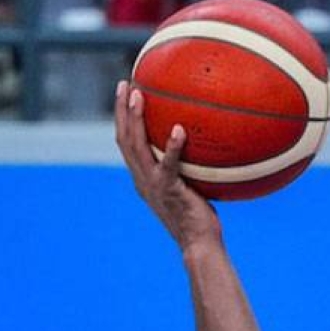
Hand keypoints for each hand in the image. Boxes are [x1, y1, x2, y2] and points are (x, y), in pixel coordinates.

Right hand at [114, 81, 220, 251]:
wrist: (199, 246)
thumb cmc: (200, 221)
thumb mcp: (191, 190)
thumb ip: (190, 170)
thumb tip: (208, 149)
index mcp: (144, 178)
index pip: (126, 144)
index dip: (122, 118)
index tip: (126, 93)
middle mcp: (142, 179)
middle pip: (124, 138)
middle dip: (121, 110)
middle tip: (125, 84)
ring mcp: (153, 185)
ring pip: (137, 146)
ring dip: (136, 119)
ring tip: (138, 95)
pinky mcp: (169, 191)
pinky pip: (169, 165)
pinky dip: (173, 147)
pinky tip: (179, 130)